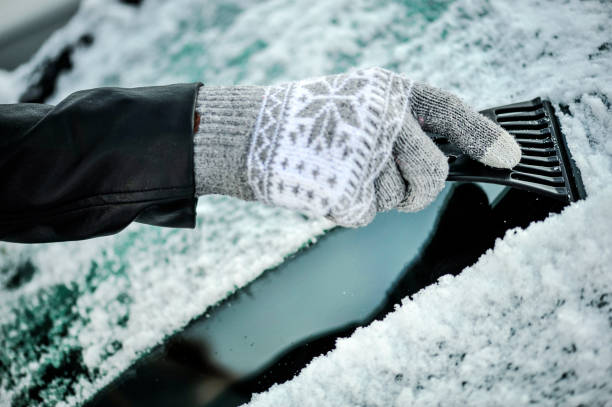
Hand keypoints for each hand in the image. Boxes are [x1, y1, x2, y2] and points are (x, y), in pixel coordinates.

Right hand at [194, 67, 520, 226]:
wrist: (247, 133)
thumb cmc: (302, 122)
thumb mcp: (354, 106)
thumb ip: (396, 126)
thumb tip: (436, 162)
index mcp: (387, 91)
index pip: (449, 112)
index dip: (482, 136)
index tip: (509, 156)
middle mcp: (383, 118)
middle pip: (432, 173)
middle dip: (419, 190)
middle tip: (399, 190)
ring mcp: (366, 154)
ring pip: (397, 200)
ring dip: (372, 196)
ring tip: (336, 172)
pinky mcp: (347, 189)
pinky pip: (365, 214)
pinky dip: (345, 207)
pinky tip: (322, 184)